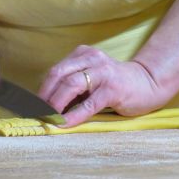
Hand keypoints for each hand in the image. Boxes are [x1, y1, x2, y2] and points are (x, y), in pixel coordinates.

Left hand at [39, 45, 169, 126]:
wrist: (147, 83)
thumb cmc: (114, 84)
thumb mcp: (90, 78)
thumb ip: (72, 85)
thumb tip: (46, 104)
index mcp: (83, 54)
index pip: (55, 71)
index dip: (41, 90)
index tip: (31, 106)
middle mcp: (91, 58)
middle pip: (58, 75)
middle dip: (43, 97)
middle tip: (35, 114)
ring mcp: (103, 72)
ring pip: (70, 86)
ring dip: (54, 105)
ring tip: (47, 118)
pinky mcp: (113, 89)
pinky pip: (88, 104)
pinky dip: (73, 115)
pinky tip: (63, 124)